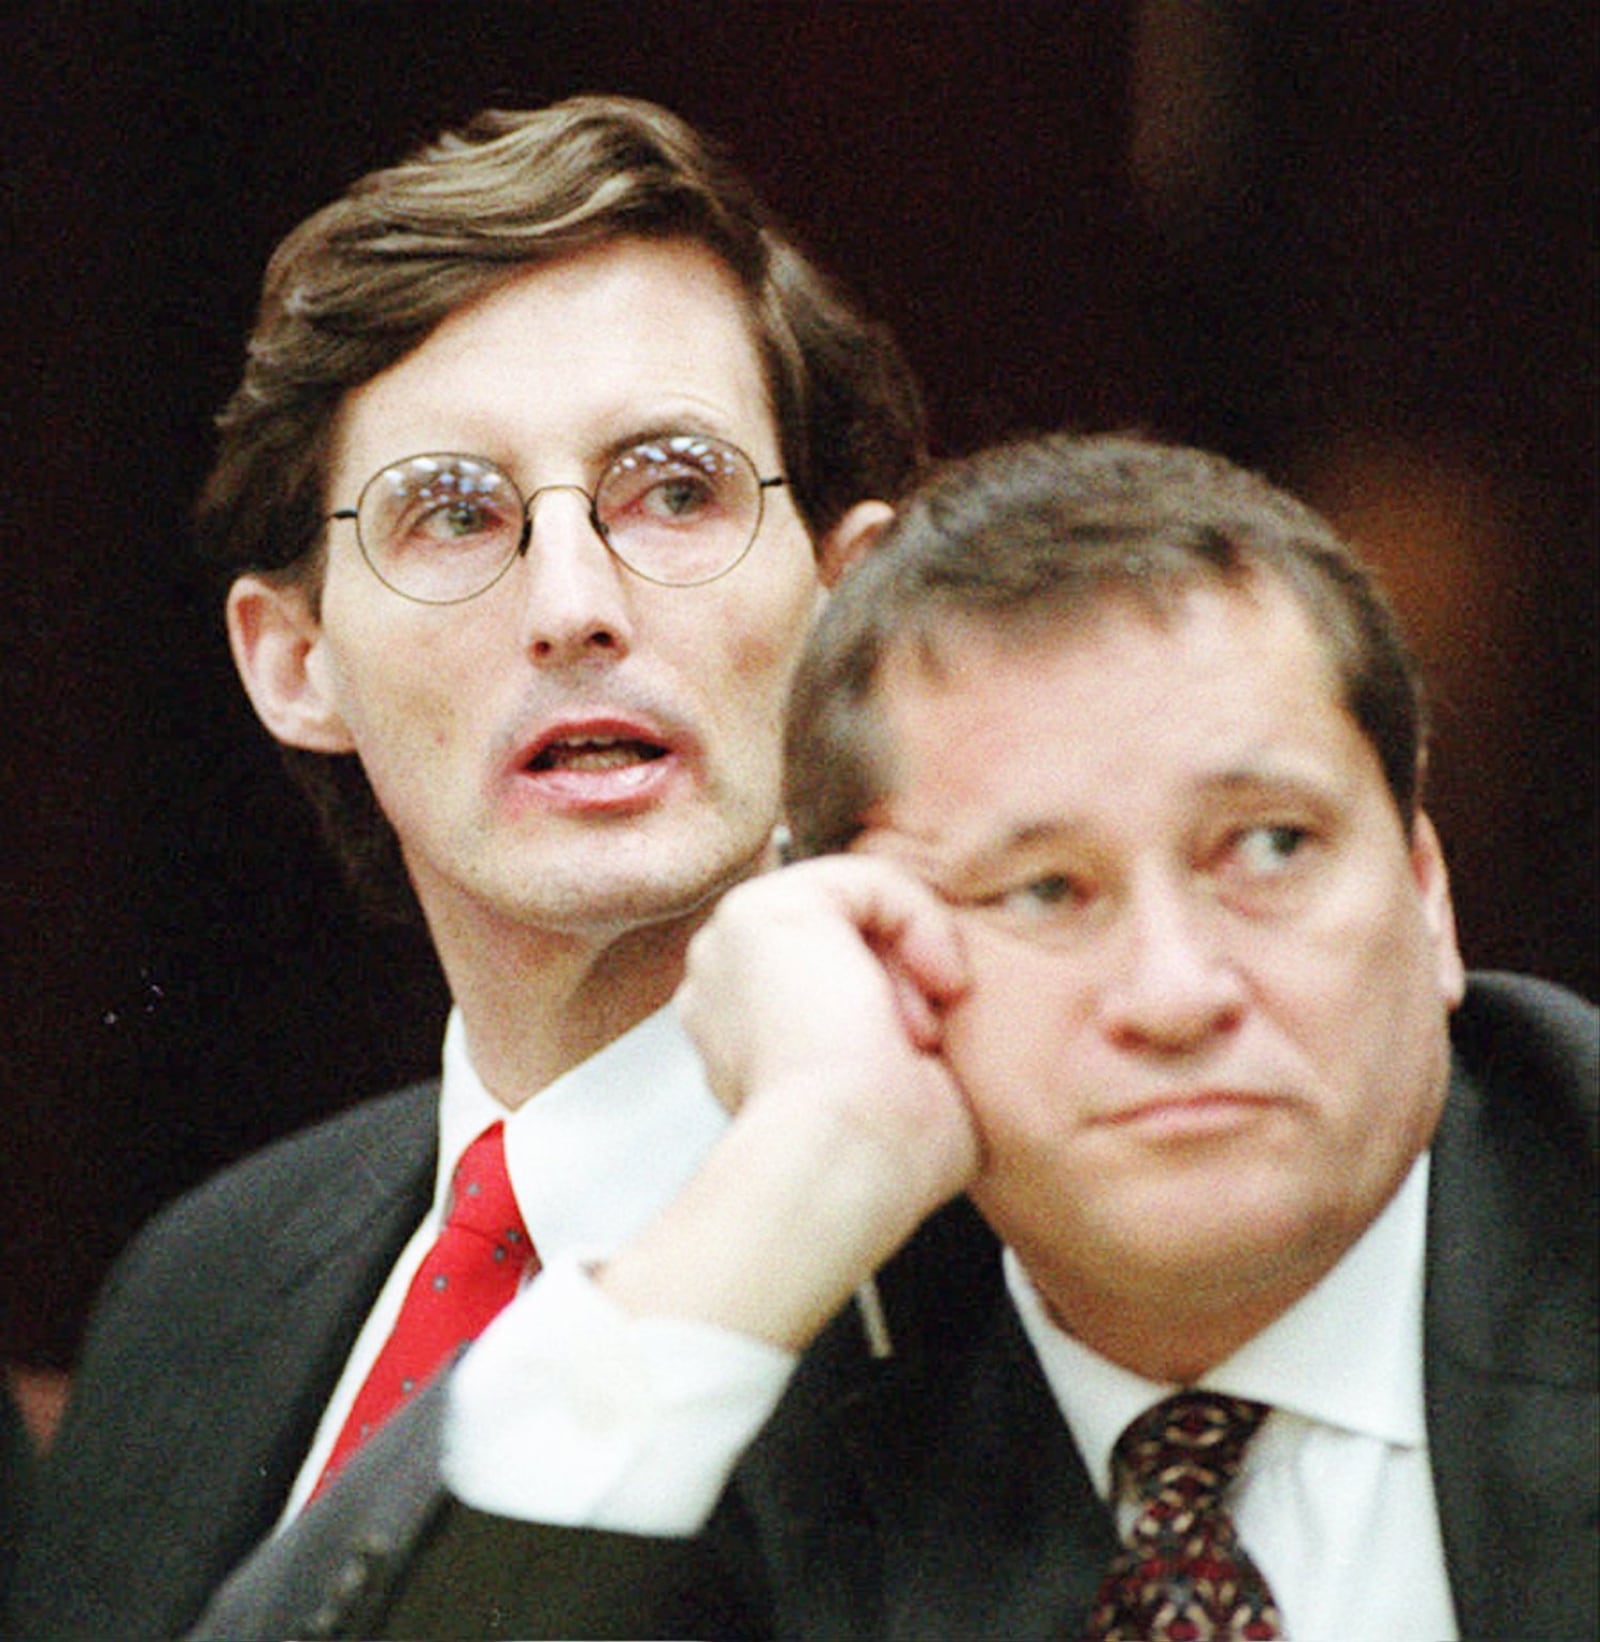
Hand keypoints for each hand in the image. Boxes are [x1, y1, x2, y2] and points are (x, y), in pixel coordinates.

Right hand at [600, 856, 980, 1348]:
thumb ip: (906, 1041)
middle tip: (920, 1045)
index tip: (927, 1058)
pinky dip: (920, 921)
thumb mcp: (903, 1091)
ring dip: (909, 961)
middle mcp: (727, 988)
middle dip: (902, 981)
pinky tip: (931, 979)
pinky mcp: (762, 908)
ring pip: (859, 911)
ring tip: (917, 1027)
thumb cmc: (878, 1161)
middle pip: (847, 941)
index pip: (837, 977)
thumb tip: (946, 1024)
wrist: (842, 1165)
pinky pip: (870, 881)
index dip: (900, 1005)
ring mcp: (732, 944)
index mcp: (746, 1037)